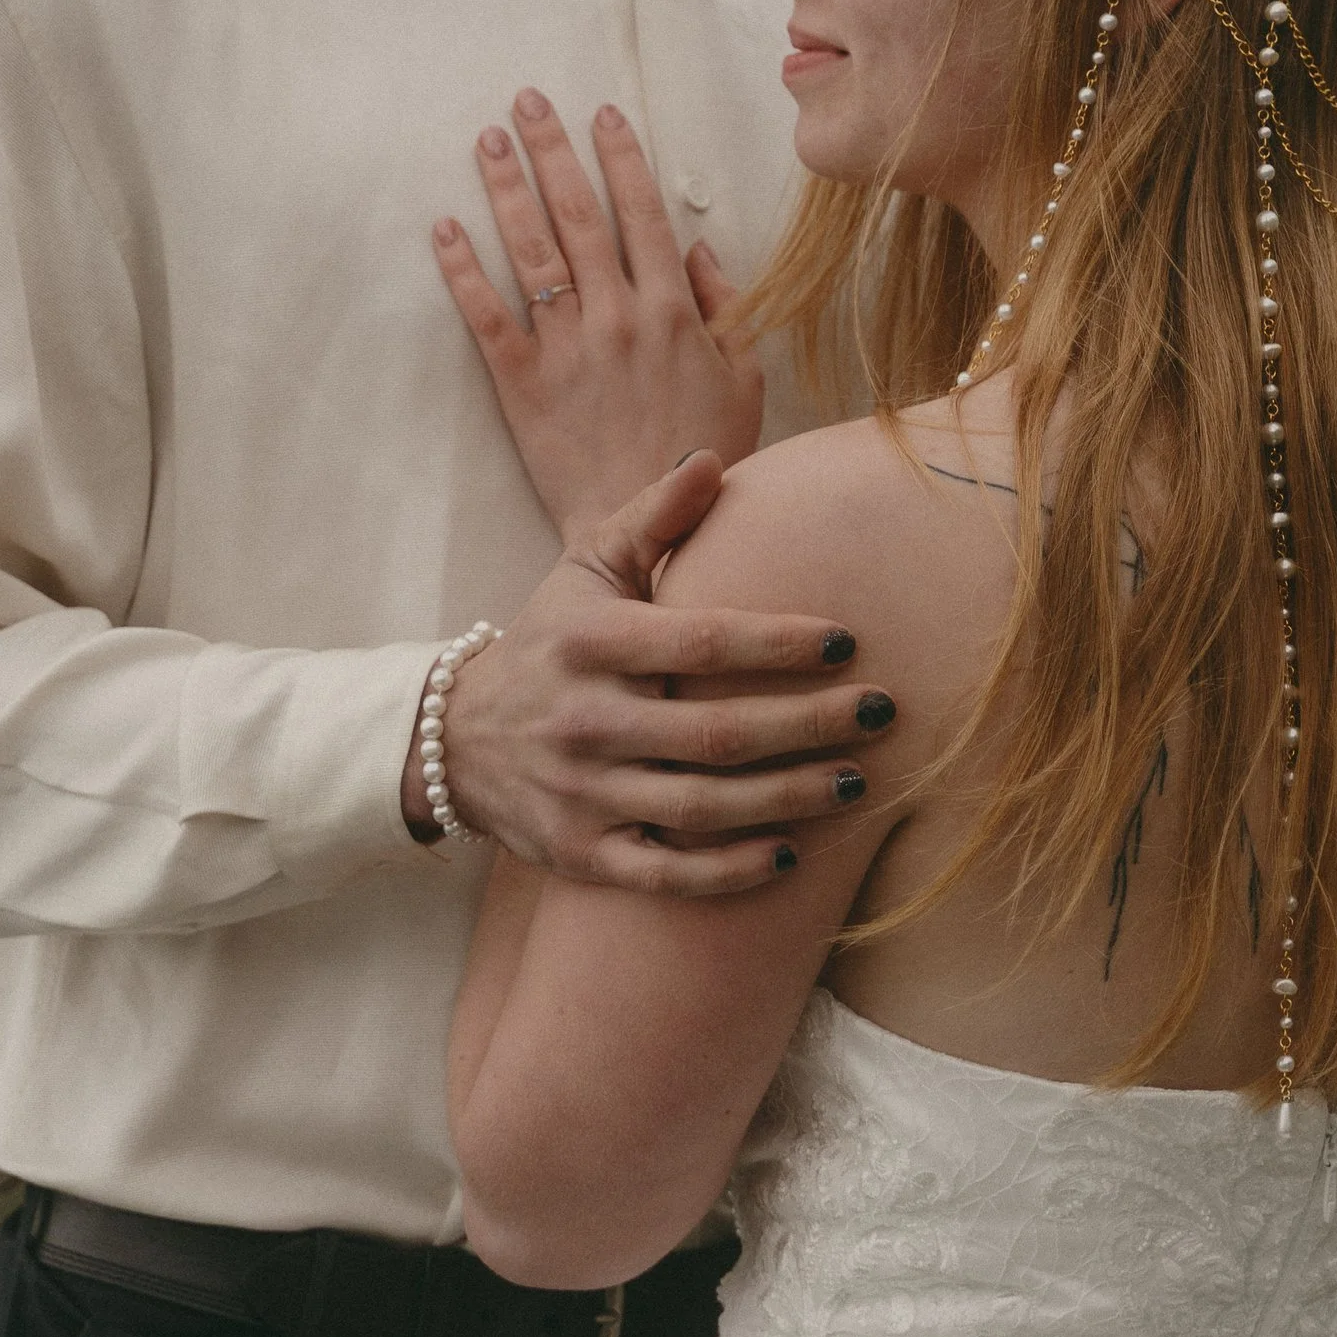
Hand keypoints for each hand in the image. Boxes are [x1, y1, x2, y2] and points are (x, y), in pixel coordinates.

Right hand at [409, 453, 893, 894]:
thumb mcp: (587, 569)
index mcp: (592, 642)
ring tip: (858, 782)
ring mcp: (584, 794)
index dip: (778, 642)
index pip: (702, 641)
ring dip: (789, 799)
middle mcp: (587, 721)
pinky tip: (790, 854)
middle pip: (718, 733)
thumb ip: (653, 516)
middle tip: (880, 713)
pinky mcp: (584, 854)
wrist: (456, 739)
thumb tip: (713, 461)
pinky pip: (667, 874)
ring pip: (703, 808)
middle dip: (809, 725)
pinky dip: (729, 871)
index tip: (847, 641)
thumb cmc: (551, 642)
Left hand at [432, 92, 763, 536]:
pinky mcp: (524, 386)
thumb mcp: (744, 377)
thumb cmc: (706, 457)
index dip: (621, 157)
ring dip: (507, 189)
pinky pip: (487, 318)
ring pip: (532, 252)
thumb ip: (724, 306)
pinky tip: (443, 228)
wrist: (650, 528)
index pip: (641, 213)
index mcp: (672, 310)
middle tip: (527, 100)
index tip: (602, 112)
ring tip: (486, 141)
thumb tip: (694, 246)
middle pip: (579, 215)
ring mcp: (568, 349)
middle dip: (552, 150)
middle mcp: (618, 317)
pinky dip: (463, 271)